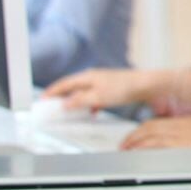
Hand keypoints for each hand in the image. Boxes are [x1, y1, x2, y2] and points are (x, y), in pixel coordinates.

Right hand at [44, 68, 158, 111]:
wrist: (148, 86)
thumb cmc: (125, 87)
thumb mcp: (97, 96)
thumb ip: (79, 100)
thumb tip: (65, 104)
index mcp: (87, 77)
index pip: (64, 84)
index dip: (52, 92)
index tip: (43, 100)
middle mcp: (94, 78)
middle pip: (72, 88)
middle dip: (62, 97)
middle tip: (53, 107)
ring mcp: (103, 83)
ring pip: (84, 93)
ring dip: (76, 103)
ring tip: (70, 112)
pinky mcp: (111, 89)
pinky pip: (95, 97)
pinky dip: (90, 105)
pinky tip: (92, 112)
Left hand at [120, 116, 190, 151]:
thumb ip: (185, 135)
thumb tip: (170, 143)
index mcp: (183, 121)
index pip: (153, 123)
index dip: (137, 131)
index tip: (131, 139)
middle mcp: (179, 126)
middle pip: (147, 127)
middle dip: (132, 137)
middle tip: (124, 147)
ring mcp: (180, 135)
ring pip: (149, 136)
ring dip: (135, 144)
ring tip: (127, 153)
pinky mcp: (182, 145)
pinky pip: (157, 145)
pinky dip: (145, 150)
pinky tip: (140, 156)